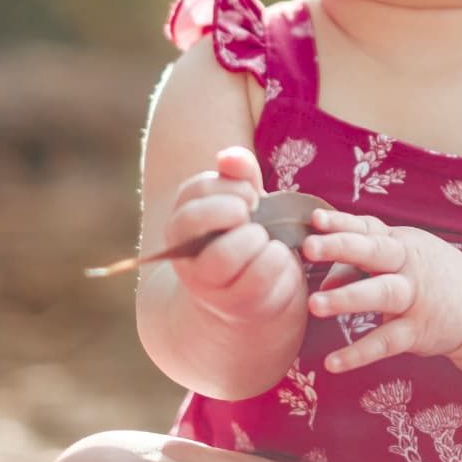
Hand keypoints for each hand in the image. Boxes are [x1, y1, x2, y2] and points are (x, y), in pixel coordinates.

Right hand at [163, 146, 305, 321]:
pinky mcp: (234, 304)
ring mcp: (206, 283)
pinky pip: (257, 278)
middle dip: (234, 209)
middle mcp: (185, 253)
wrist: (251, 294)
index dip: (230, 187)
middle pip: (196, 220)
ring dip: (254, 238)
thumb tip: (227, 157)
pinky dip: (277, 260)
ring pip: (223, 255)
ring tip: (266, 239)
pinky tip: (279, 256)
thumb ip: (238, 173)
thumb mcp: (243, 200)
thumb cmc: (247, 235)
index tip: (252, 197)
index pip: (195, 190)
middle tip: (253, 215)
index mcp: (182, 219)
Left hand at [302, 211, 461, 372]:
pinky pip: (386, 342)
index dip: (340, 223)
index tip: (314, 219)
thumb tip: (323, 282)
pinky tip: (332, 363)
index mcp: (399, 242)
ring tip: (314, 304)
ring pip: (381, 293)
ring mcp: (415, 297)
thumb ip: (357, 265)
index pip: (367, 228)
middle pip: (373, 252)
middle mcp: (407, 265)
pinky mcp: (418, 331)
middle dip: (341, 247)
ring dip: (347, 298)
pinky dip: (359, 354)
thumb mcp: (398, 259)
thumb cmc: (427, 274)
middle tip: (308, 247)